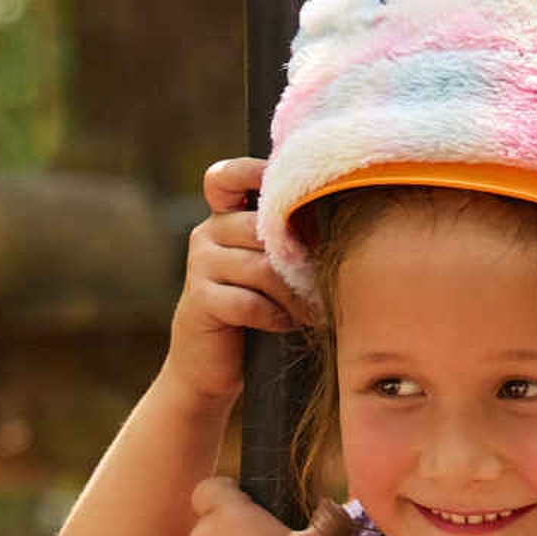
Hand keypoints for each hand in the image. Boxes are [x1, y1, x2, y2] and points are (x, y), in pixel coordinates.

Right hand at [163, 157, 303, 407]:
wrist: (211, 363)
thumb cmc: (255, 310)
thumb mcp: (270, 267)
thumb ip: (286, 239)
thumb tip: (338, 213)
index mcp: (224, 217)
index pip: (226, 177)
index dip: (251, 172)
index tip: (288, 185)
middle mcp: (207, 233)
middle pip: (261, 228)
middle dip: (297, 257)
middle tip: (321, 280)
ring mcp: (199, 265)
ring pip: (260, 267)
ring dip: (293, 293)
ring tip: (312, 310)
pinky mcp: (199, 300)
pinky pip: (248, 301)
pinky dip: (274, 315)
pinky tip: (284, 323)